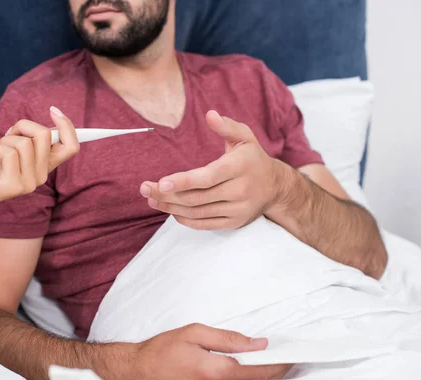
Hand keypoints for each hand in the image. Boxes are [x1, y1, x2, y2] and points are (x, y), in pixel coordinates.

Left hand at [0, 106, 78, 212]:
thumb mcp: (16, 146)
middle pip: (44, 135)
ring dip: (5, 140)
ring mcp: (31, 183)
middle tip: (10, 134)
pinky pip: (9, 154)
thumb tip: (48, 117)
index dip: (67, 126)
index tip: (52, 110)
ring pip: (24, 143)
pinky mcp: (14, 186)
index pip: (72, 147)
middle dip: (22, 126)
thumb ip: (31, 136)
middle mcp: (43, 175)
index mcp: (47, 165)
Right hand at [110, 324, 289, 379]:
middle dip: (276, 370)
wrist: (138, 372)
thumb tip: (257, 344)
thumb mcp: (194, 333)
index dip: (280, 364)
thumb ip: (227, 339)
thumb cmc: (162, 351)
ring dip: (263, 375)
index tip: (293, 354)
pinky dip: (248, 378)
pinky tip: (250, 369)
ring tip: (272, 360)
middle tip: (288, 355)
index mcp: (217, 371)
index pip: (259, 371)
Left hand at [140, 110, 281, 230]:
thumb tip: (210, 115)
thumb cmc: (253, 158)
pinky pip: (204, 223)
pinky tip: (170, 209)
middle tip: (145, 189)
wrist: (275, 187)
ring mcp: (237, 209)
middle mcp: (240, 190)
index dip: (183, 181)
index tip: (161, 182)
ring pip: (197, 212)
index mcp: (240, 167)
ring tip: (151, 198)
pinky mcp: (233, 222)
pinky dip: (184, 218)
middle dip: (167, 195)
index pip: (207, 177)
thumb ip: (226, 126)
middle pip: (197, 197)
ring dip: (171, 207)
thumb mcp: (245, 137)